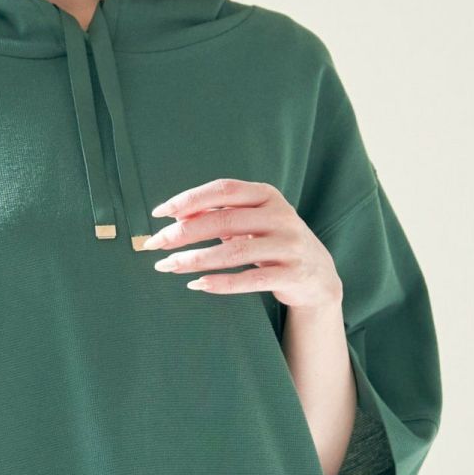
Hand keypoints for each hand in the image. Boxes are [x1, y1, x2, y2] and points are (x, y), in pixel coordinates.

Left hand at [141, 178, 342, 308]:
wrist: (318, 276)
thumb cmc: (272, 243)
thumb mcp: (251, 222)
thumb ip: (219, 214)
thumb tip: (175, 215)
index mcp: (267, 195)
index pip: (223, 190)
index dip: (189, 199)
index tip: (160, 213)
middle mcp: (281, 216)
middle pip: (223, 220)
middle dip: (184, 232)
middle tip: (155, 244)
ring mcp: (289, 245)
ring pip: (233, 252)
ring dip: (195, 260)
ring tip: (167, 266)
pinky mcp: (292, 274)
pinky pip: (250, 279)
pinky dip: (221, 283)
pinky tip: (197, 285)